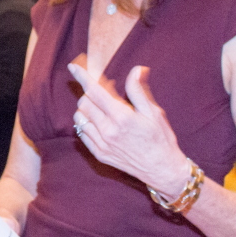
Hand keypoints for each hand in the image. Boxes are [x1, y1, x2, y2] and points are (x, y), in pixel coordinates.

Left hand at [67, 56, 188, 198]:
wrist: (162, 170)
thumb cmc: (161, 139)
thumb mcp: (154, 112)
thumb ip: (139, 90)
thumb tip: (136, 69)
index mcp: (122, 117)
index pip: (94, 91)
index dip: (82, 76)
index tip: (73, 66)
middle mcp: (108, 131)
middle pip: (84, 102)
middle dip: (90, 92)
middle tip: (104, 92)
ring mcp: (102, 144)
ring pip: (80, 117)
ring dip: (86, 108)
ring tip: (102, 108)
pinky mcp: (99, 154)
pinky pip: (82, 133)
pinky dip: (86, 123)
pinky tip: (99, 122)